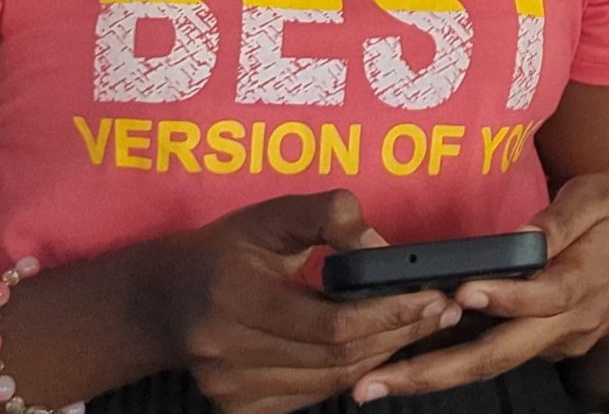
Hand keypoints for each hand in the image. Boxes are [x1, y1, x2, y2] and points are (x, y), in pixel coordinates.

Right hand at [151, 189, 461, 413]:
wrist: (166, 300)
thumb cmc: (228, 250)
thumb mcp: (273, 215)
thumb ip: (329, 215)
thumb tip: (381, 248)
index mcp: (234, 296)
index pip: (331, 321)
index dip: (390, 313)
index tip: (435, 297)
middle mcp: (226, 351)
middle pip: (336, 355)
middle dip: (398, 334)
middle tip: (442, 312)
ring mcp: (229, 388)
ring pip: (330, 381)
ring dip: (382, 355)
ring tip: (417, 327)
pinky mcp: (238, 408)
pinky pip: (312, 395)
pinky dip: (349, 373)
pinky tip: (374, 349)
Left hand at [348, 174, 608, 403]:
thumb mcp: (605, 196)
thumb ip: (565, 216)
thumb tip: (526, 237)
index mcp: (585, 281)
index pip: (543, 295)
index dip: (505, 296)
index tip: (461, 291)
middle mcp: (566, 323)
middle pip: (499, 354)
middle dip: (434, 371)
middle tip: (375, 381)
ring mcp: (554, 342)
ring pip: (490, 364)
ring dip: (431, 376)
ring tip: (373, 383)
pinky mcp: (542, 345)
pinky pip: (493, 356)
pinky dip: (449, 362)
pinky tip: (402, 365)